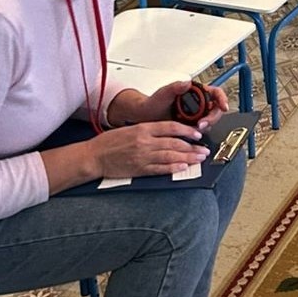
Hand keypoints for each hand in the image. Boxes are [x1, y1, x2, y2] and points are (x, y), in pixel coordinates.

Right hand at [89, 121, 210, 178]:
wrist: (93, 156)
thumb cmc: (109, 142)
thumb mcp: (130, 128)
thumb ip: (149, 130)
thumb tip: (169, 132)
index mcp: (143, 129)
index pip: (170, 127)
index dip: (187, 131)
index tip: (197, 134)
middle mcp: (145, 142)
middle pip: (174, 143)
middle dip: (192, 147)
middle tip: (204, 149)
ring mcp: (143, 156)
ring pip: (170, 156)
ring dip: (188, 157)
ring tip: (199, 158)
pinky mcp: (139, 169)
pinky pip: (160, 168)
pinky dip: (173, 168)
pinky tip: (183, 167)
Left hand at [136, 79, 229, 132]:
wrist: (145, 118)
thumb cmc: (152, 104)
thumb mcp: (163, 94)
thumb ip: (174, 87)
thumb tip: (186, 83)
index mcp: (194, 91)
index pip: (215, 92)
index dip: (222, 99)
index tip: (223, 106)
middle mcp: (197, 102)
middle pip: (216, 109)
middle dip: (212, 117)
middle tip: (201, 123)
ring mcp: (196, 114)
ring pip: (211, 120)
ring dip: (206, 125)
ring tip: (194, 128)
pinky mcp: (192, 125)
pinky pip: (203, 129)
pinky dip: (200, 132)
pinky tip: (192, 133)